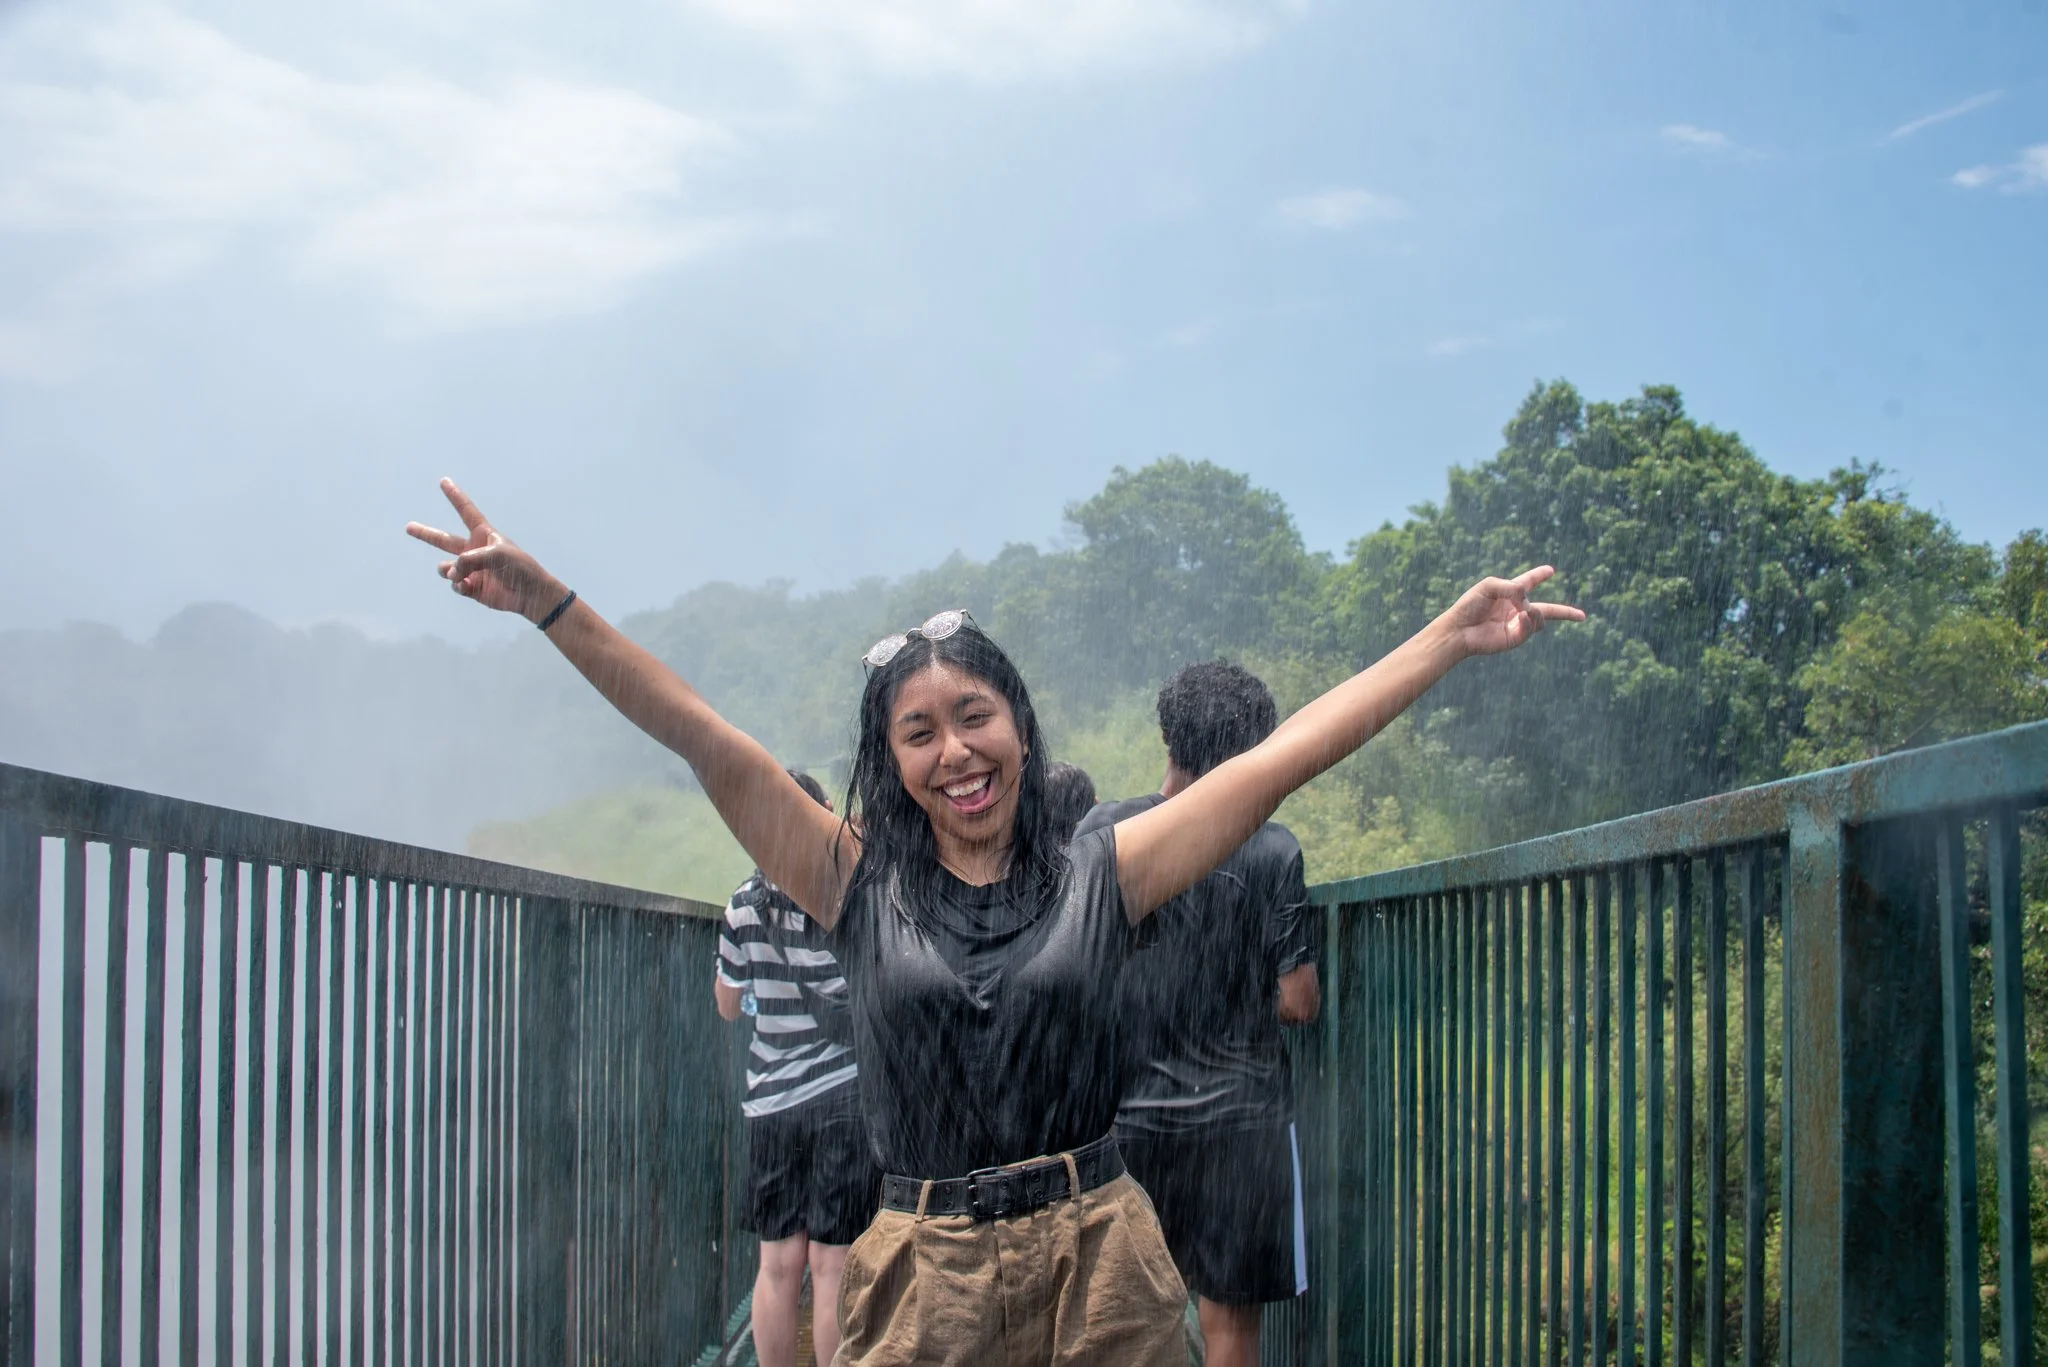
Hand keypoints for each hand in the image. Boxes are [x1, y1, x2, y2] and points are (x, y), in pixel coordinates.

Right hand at [405, 478, 563, 621]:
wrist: (530, 594)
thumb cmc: (519, 568)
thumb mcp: (495, 555)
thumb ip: (468, 560)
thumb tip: (450, 573)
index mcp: (483, 534)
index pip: (466, 511)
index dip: (455, 496)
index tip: (444, 481)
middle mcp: (474, 550)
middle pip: (444, 540)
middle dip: (425, 534)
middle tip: (408, 527)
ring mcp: (471, 569)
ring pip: (445, 568)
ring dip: (449, 571)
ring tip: (459, 575)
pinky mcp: (471, 587)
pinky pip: (454, 584)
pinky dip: (458, 585)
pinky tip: (467, 586)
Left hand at [1438, 566, 1584, 657]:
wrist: (1459, 629)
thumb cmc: (1469, 605)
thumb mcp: (1489, 586)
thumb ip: (1512, 588)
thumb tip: (1529, 603)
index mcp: (1509, 593)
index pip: (1528, 582)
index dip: (1539, 576)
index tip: (1550, 570)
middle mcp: (1516, 609)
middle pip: (1546, 610)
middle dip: (1565, 613)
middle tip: (1582, 616)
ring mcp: (1517, 625)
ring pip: (1540, 618)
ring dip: (1535, 611)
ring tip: (1522, 611)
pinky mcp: (1515, 638)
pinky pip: (1531, 628)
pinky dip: (1530, 621)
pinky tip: (1522, 616)